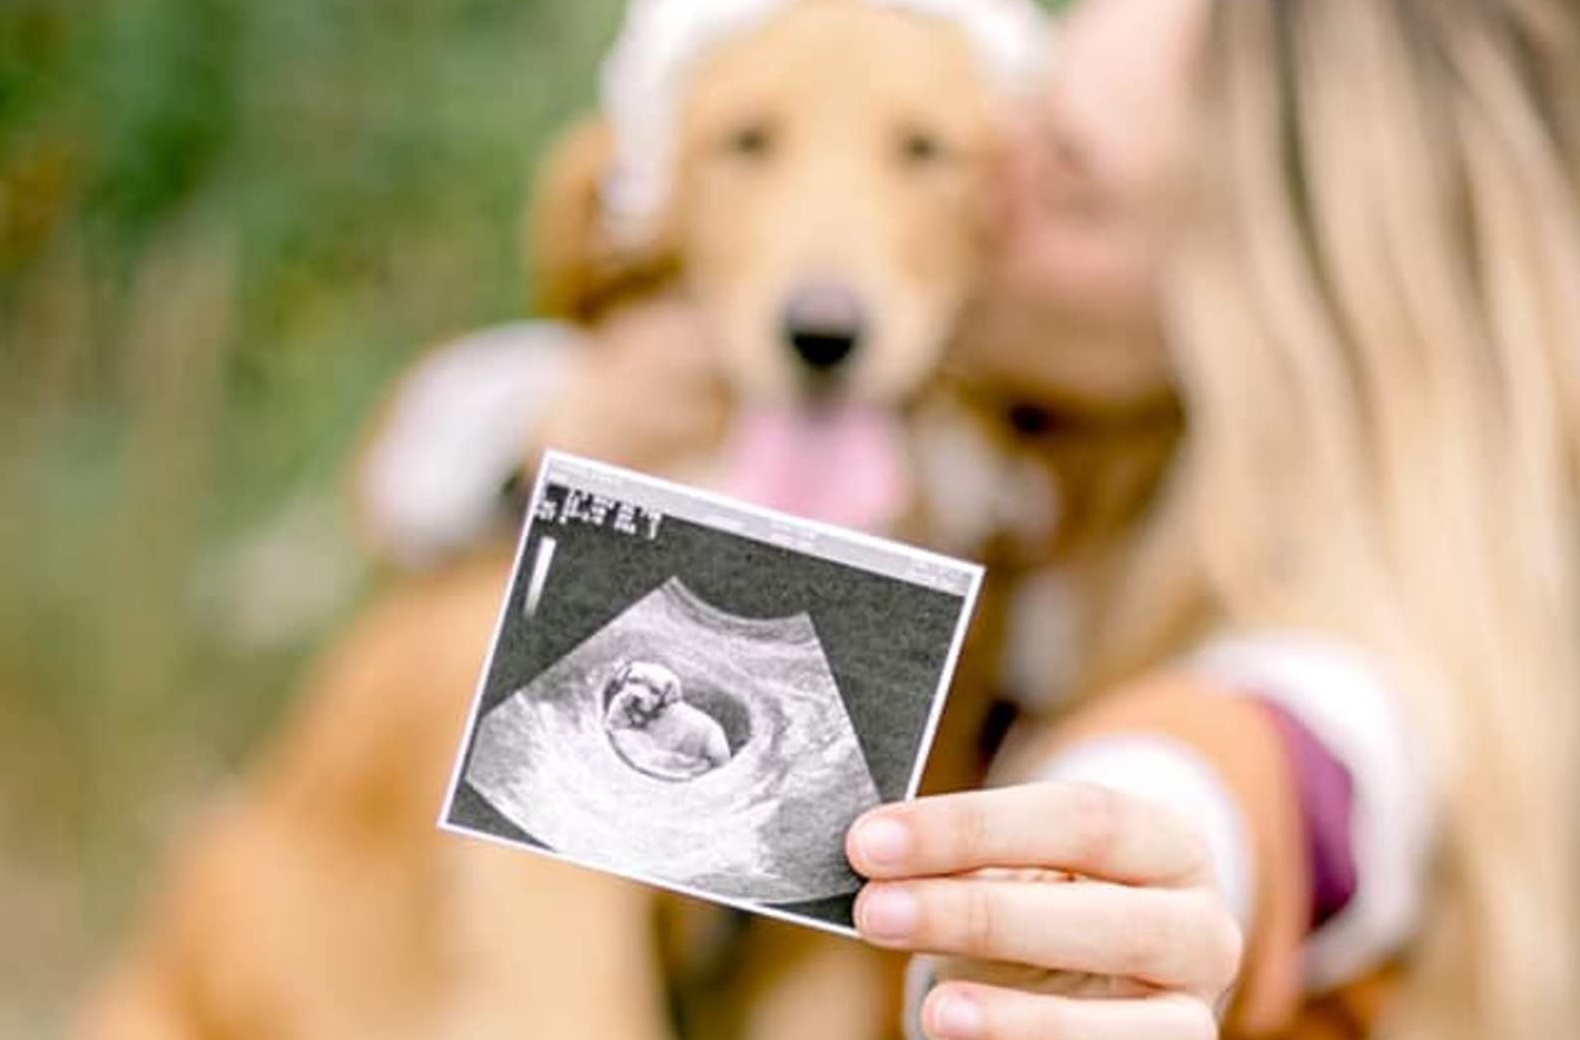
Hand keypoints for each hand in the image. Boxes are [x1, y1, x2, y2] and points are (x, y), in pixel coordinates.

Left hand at [846, 782, 1241, 1039]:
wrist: (1112, 972)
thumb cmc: (1050, 901)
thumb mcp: (1022, 865)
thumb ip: (966, 856)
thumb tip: (873, 851)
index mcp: (1164, 843)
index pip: (1079, 818)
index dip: (972, 827)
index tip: (872, 839)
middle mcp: (1199, 926)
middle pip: (1100, 917)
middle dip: (977, 914)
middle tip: (876, 910)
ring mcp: (1191, 1010)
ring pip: (1121, 1023)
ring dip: (1018, 1019)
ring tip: (937, 1011)